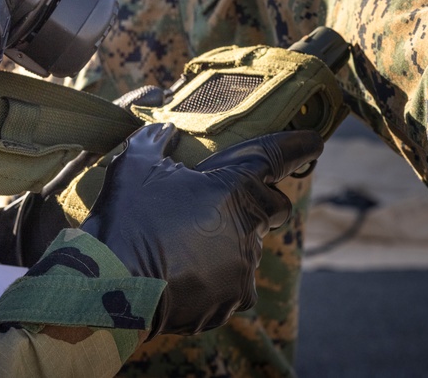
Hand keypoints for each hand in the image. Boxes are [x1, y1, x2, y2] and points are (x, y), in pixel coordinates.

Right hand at [80, 123, 323, 335]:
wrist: (112, 286)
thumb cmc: (128, 219)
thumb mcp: (136, 165)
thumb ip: (154, 140)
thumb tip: (163, 129)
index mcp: (234, 186)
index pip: (278, 157)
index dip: (300, 146)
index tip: (315, 142)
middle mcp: (249, 225)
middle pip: (274, 208)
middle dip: (260, 204)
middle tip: (225, 204)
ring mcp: (243, 265)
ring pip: (251, 247)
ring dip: (231, 242)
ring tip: (189, 245)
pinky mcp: (233, 298)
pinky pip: (235, 282)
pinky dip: (218, 276)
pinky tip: (186, 273)